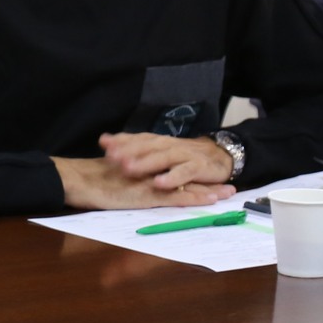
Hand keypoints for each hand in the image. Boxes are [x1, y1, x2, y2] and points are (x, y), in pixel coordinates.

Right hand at [53, 154, 235, 210]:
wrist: (76, 180)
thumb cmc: (86, 179)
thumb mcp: (108, 174)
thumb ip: (120, 173)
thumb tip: (125, 176)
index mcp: (140, 166)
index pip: (170, 167)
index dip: (188, 170)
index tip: (205, 173)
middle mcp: (149, 172)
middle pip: (183, 175)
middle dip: (205, 178)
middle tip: (227, 181)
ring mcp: (150, 184)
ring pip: (185, 185)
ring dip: (208, 189)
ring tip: (229, 192)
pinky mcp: (147, 196)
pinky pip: (176, 198)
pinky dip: (194, 198)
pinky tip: (210, 200)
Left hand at [98, 132, 235, 190]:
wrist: (219, 156)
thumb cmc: (182, 156)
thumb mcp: (158, 150)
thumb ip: (134, 146)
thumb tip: (104, 140)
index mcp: (157, 141)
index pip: (137, 138)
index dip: (121, 140)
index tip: (103, 144)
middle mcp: (168, 145)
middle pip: (147, 146)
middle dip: (129, 151)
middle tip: (111, 157)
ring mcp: (184, 155)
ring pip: (162, 157)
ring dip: (146, 163)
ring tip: (129, 169)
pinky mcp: (198, 167)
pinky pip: (184, 172)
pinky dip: (172, 177)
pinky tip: (159, 183)